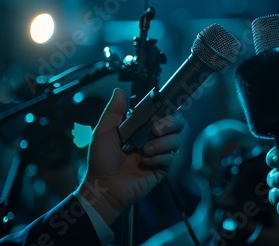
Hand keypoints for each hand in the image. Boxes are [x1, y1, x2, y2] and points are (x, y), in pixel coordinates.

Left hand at [77, 88, 184, 224]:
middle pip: (177, 123)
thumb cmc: (101, 161)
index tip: (161, 110)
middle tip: (156, 129)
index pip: (162, 112)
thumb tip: (119, 91)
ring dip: (161, 144)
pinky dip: (158, 158)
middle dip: (171, 123)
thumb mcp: (103, 132)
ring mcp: (159, 152)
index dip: (166, 109)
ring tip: (144, 151)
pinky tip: (144, 163)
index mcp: (141, 127)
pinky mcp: (162, 167)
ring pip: (176, 140)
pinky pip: (170, 157)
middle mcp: (153, 138)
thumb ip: (113, 112)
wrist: (104, 187)